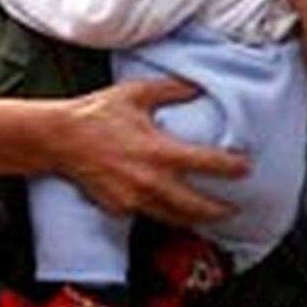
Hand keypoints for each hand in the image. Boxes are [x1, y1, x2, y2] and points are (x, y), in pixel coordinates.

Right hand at [55, 77, 248, 224]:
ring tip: (207, 217)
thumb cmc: (96, 114)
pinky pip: (146, 214)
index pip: (209, 163)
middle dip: (220, 211)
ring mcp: (134, 197)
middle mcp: (151, 179)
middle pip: (197, 206)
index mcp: (161, 150)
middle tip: (234, 210)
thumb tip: (198, 87)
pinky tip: (167, 209)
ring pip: (174, 217)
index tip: (247, 169)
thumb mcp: (136, 93)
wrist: (59, 138)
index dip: (233, 167)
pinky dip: (160, 213)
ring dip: (194, 219)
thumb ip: (172, 89)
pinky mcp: (119, 207)